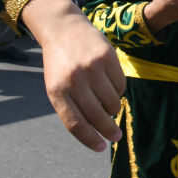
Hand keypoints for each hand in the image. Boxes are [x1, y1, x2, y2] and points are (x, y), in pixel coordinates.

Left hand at [19, 0, 125, 151]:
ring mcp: (92, 68)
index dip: (90, 139)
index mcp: (57, 92)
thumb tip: (95, 129)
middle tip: (116, 137)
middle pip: (96, 116)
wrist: (64, 29)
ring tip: (110, 106)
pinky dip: (119, 92)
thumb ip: (71, 106)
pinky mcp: (107, 57)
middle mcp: (74, 81)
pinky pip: (120, 84)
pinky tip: (112, 88)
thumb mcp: (56, 86)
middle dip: (108, 130)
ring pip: (111, 101)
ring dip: (113, 109)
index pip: (76, 124)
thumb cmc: (60, 64)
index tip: (100, 147)